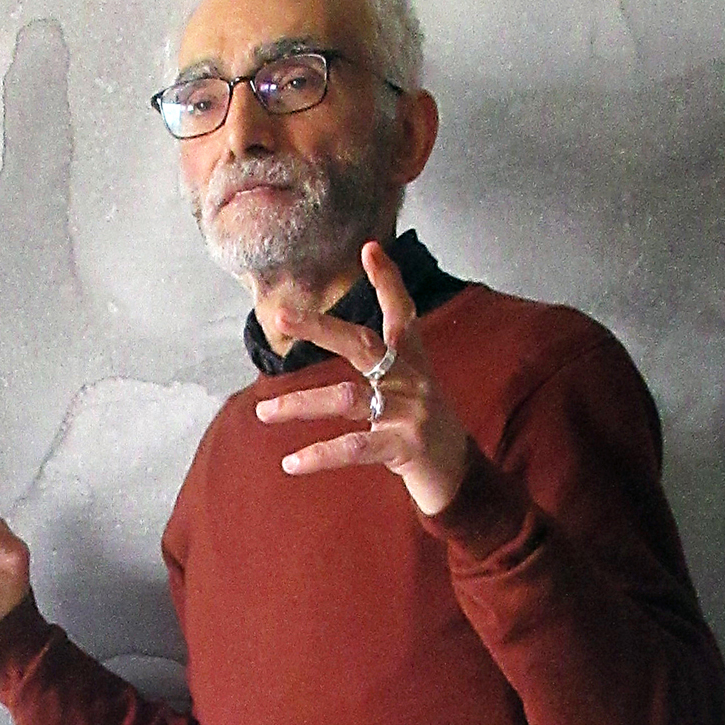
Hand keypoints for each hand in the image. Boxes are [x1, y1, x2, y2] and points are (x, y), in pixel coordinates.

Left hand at [254, 241, 469, 516]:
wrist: (461, 475)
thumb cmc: (424, 427)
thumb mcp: (411, 388)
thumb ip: (386, 363)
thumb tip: (345, 338)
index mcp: (413, 362)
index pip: (402, 313)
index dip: (388, 281)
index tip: (370, 249)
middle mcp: (412, 380)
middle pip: (363, 345)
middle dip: (320, 329)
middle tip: (281, 317)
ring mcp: (410, 413)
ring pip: (345, 399)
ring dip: (299, 405)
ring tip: (263, 411)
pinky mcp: (404, 447)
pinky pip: (353, 447)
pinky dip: (319, 456)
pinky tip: (291, 462)